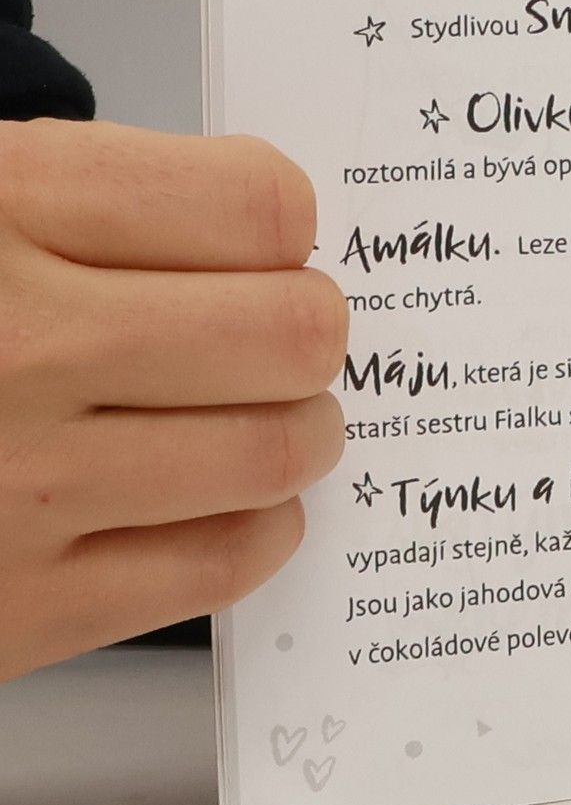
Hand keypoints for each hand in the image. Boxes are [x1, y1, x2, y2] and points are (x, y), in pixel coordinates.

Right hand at [0, 120, 346, 680]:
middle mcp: (17, 346)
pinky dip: (257, 525)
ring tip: (261, 413)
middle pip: (292, 332)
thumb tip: (266, 225)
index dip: (282, 223)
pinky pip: (220, 561)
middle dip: (307, 329)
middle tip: (278, 333)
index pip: (257, 206)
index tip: (263, 241)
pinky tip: (222, 497)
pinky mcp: (18, 607)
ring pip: (277, 451)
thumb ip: (91, 197)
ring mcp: (20, 486)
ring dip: (297, 428)